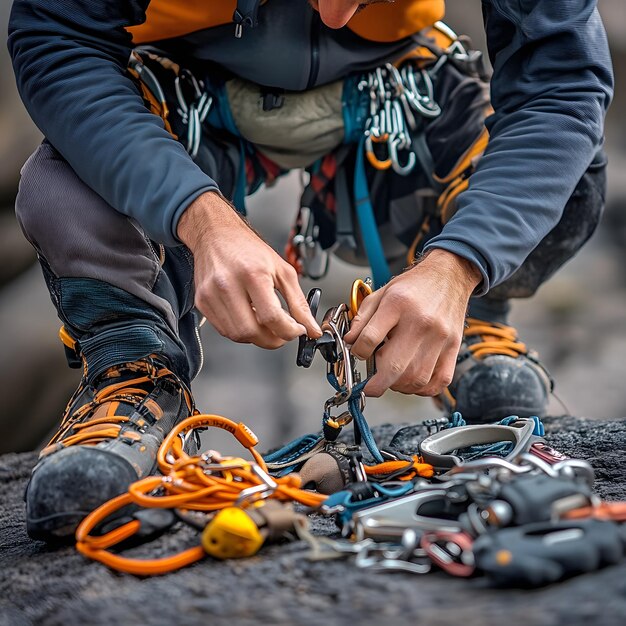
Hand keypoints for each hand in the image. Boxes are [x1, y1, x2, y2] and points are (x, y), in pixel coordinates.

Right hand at [177, 192, 321, 348]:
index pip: (271, 317)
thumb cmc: (248, 249)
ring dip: (256, 337)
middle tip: (282, 332)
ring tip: (265, 322)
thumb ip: (298, 303)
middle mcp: (228, 285)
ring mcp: (211, 295)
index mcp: (252, 274)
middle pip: (251, 332)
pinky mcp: (202, 302)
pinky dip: (241, 331)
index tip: (297, 331)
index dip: (289, 331)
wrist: (216, 234)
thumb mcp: (282, 270)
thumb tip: (310, 327)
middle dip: (272, 340)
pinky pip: (224, 330)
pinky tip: (249, 317)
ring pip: (237, 335)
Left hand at [343, 250, 481, 396]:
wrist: (450, 276)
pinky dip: (423, 389)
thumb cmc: (415, 286)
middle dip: (377, 384)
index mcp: (398, 304)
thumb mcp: (382, 293)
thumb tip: (350, 341)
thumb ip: (363, 318)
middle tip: (370, 387)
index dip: (358, 352)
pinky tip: (413, 382)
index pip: (370, 338)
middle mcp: (421, 322)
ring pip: (416, 378)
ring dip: (399, 387)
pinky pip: (440, 380)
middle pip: (394, 366)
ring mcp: (440, 337)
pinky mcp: (454, 347)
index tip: (358, 354)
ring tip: (392, 379)